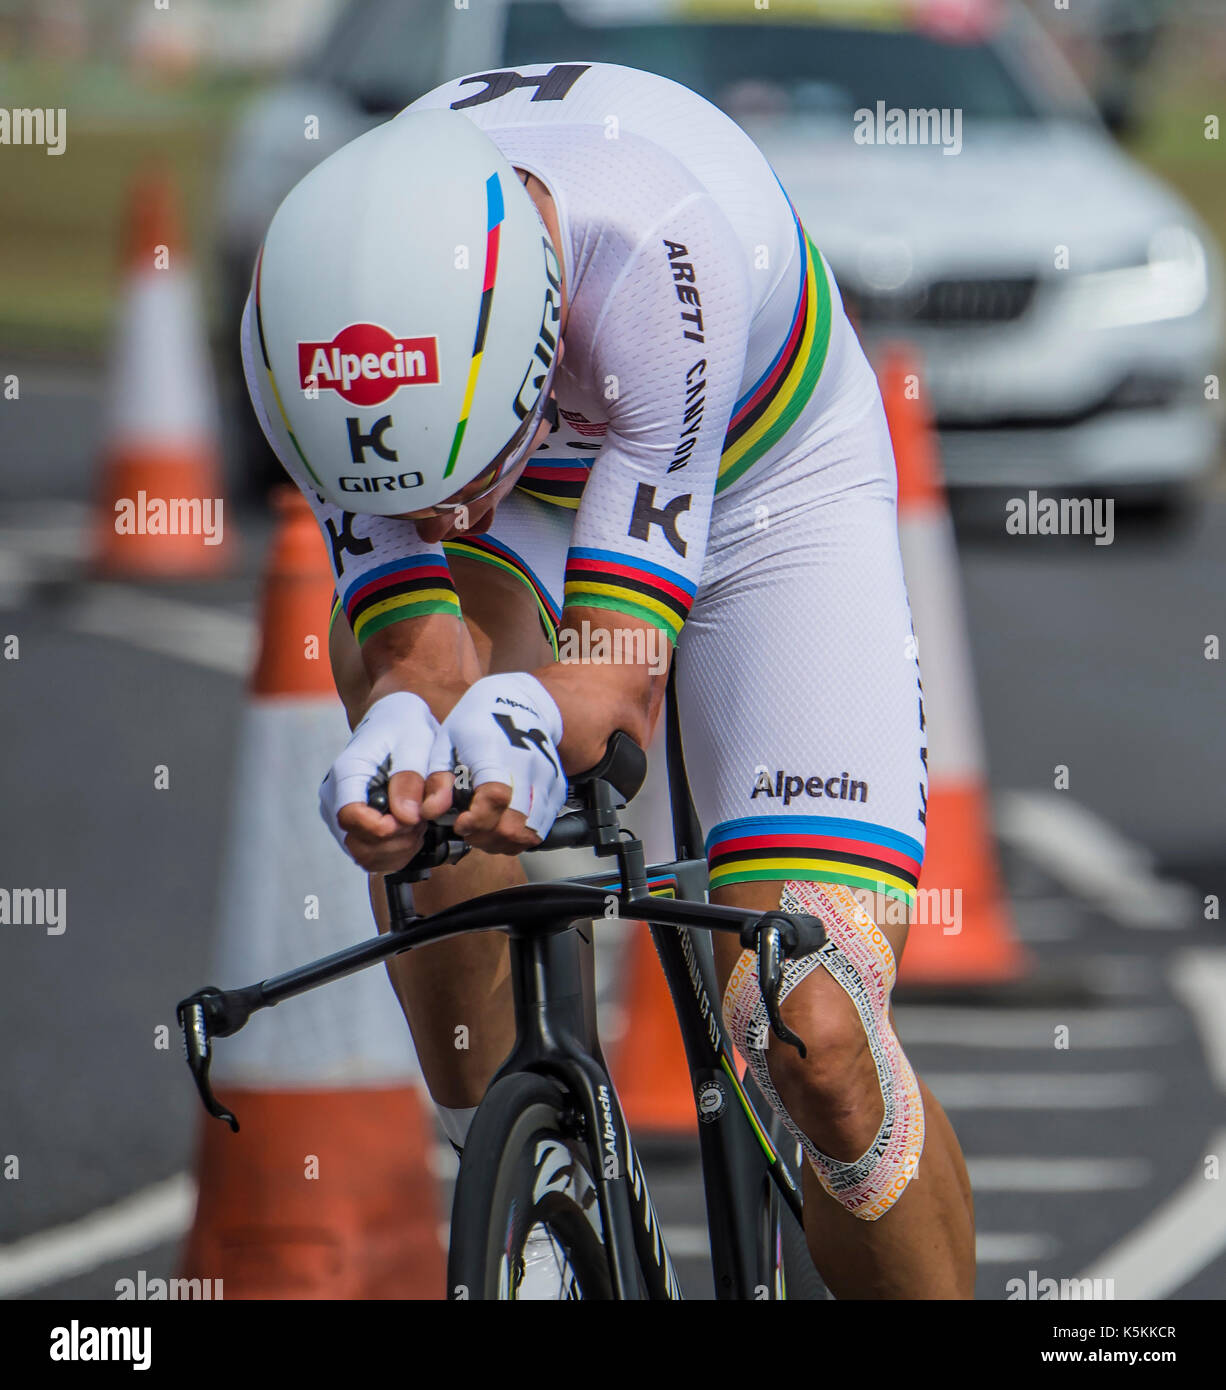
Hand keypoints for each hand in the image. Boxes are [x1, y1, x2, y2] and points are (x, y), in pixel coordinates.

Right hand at [320, 691, 453, 871]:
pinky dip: (396, 852)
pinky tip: (411, 831)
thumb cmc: (403, 724)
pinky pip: (371, 856)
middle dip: (398, 839)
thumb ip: (410, 778)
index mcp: (347, 772)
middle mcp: (335, 796)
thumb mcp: (415, 741)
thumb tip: (406, 816)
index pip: (349, 817)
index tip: (410, 819)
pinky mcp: (353, 827)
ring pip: (365, 856)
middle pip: (358, 844)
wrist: (392, 719)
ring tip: (418, 822)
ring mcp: (341, 814)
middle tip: (421, 817)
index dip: (382, 829)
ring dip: (399, 848)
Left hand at [443, 673, 567, 852]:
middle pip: (515, 824)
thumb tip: (430, 812)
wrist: (517, 703)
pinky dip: (522, 836)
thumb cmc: (477, 724)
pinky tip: (503, 824)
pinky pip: (543, 827)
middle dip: (487, 837)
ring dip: (505, 841)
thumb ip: (437, 780)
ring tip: (486, 830)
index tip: (460, 822)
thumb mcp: (445, 742)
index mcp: (496, 751)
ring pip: (532, 833)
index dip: (477, 820)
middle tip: (470, 828)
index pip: (495, 798)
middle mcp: (528, 765)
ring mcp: (546, 778)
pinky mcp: (557, 788)